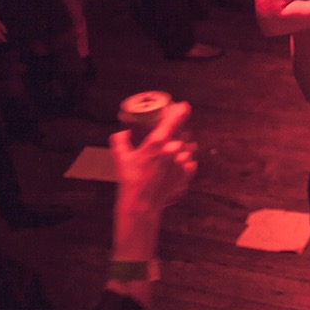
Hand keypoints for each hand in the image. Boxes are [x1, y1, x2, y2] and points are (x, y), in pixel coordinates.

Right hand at [110, 102, 196, 218]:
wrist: (142, 204)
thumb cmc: (130, 180)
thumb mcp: (121, 158)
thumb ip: (120, 141)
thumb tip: (122, 133)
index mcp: (158, 141)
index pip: (174, 119)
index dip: (181, 110)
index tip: (184, 106)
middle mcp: (173, 149)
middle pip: (181, 133)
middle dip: (176, 133)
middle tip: (168, 138)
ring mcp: (181, 161)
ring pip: (186, 147)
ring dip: (180, 148)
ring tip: (168, 156)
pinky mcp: (186, 173)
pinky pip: (190, 162)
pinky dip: (184, 162)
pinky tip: (173, 166)